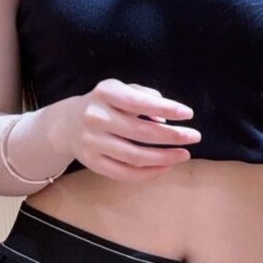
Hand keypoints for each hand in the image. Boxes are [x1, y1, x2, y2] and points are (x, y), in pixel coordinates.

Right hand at [48, 79, 199, 180]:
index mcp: (105, 93)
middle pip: (141, 132)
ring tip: (183, 155)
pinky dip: (148, 172)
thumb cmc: (105, 104)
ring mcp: (92, 143)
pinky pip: (124, 173)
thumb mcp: (121, 89)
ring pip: (135, 156)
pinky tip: (165, 167)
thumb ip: (145, 97)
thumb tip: (165, 119)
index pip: (139, 102)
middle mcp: (96, 117)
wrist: (68, 125)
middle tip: (194, 137)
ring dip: (164, 158)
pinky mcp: (92, 163)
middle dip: (172, 136)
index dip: (166, 108)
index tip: (188, 114)